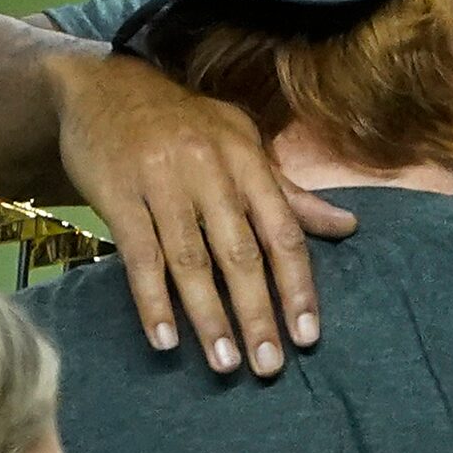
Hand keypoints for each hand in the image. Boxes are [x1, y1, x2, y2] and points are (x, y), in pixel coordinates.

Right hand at [44, 49, 353, 374]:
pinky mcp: (119, 194)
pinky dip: (153, 300)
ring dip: (210, 317)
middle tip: (270, 367)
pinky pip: (139, 256)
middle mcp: (211, 171)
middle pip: (241, 255)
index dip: (298, 287)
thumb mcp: (242, 143)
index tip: (308, 336)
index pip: (283, 233)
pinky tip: (165, 338)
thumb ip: (289, 194)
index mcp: (248, 161)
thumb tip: (349, 228)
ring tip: (226, 364)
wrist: (104, 85)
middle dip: (258, 315)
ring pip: (192, 261)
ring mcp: (163, 182)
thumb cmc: (185, 124)